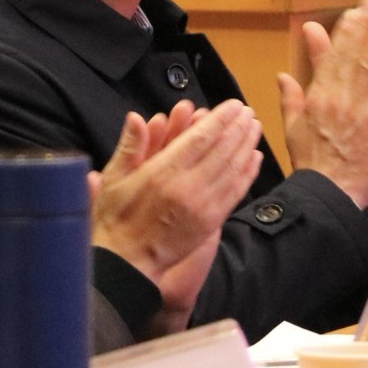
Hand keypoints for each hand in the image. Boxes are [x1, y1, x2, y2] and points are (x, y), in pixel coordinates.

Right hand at [89, 99, 262, 325]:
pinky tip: (254, 157)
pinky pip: (236, 192)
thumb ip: (130, 146)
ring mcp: (203, 206)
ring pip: (233, 168)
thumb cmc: (116, 219)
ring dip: (247, 144)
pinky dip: (248, 172)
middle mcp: (187, 187)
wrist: (127, 263)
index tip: (234, 105)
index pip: (201, 138)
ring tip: (255, 126)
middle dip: (238, 127)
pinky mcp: (211, 222)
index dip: (221, 118)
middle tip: (248, 110)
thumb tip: (137, 116)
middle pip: (222, 149)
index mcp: (163, 172)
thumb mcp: (113, 179)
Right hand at [279, 0, 367, 207]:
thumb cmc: (311, 163)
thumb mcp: (293, 126)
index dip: (352, 28)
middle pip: (364, 49)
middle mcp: (343, 95)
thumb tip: (283, 74)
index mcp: (322, 94)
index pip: (338, 52)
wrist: (326, 195)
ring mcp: (365, 108)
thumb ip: (291, 97)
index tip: (363, 6)